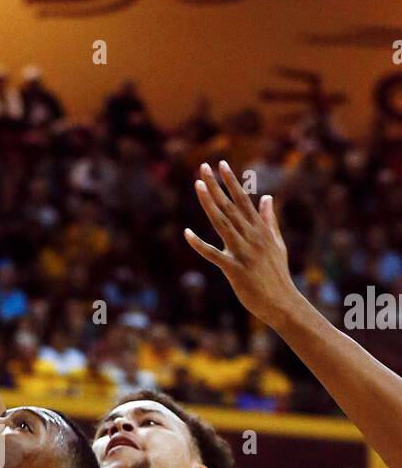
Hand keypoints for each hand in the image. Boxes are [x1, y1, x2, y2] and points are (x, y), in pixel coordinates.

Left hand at [184, 161, 299, 323]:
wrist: (281, 302)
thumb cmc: (277, 274)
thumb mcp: (277, 243)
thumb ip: (270, 220)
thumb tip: (267, 198)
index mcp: (260, 230)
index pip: (243, 200)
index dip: (231, 181)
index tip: (221, 164)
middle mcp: (251, 237)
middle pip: (230, 206)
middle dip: (216, 185)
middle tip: (203, 167)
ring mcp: (242, 252)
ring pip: (221, 223)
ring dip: (209, 203)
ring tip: (198, 185)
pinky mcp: (234, 269)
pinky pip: (213, 254)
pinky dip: (199, 244)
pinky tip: (186, 233)